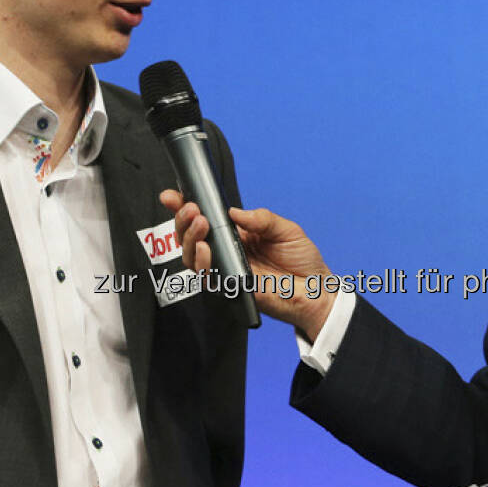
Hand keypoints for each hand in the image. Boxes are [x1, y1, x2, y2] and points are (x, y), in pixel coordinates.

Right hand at [160, 191, 336, 336]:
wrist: (316, 291)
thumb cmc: (302, 261)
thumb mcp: (286, 229)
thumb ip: (261, 219)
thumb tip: (233, 212)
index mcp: (236, 234)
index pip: (205, 219)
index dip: (184, 207)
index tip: (171, 195)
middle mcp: (226, 251)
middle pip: (190, 236)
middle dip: (183, 220)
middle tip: (192, 209)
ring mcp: (226, 270)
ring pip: (191, 256)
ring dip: (190, 238)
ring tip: (201, 223)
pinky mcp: (230, 288)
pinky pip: (207, 278)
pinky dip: (202, 263)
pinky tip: (205, 249)